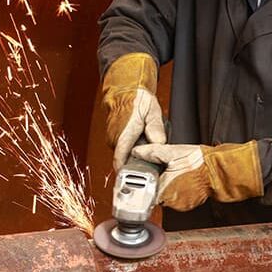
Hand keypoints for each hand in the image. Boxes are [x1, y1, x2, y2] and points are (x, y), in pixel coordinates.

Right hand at [101, 53, 165, 168]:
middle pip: (127, 160)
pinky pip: (125, 148)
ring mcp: (113, 139)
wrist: (124, 90)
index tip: (140, 181)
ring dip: (137, 153)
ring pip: (127, 154)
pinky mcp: (114, 138)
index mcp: (123, 135)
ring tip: (148, 143)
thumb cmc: (137, 99)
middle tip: (155, 158)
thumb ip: (155, 128)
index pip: (121, 161)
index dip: (129, 174)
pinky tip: (141, 139)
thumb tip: (158, 143)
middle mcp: (115, 139)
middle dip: (140, 162)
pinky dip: (133, 147)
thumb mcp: (152, 111)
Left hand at [131, 141, 263, 211]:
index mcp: (164, 189)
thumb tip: (136, 151)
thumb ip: (152, 152)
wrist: (218, 169)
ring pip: (167, 196)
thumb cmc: (199, 161)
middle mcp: (172, 201)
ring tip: (173, 174)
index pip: (145, 192)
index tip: (140, 179)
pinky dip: (177, 190)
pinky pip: (177, 198)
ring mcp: (181, 204)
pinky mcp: (189, 204)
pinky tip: (182, 179)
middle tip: (161, 171)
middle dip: (156, 184)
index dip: (142, 184)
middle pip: (155, 194)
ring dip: (167, 187)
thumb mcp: (172, 152)